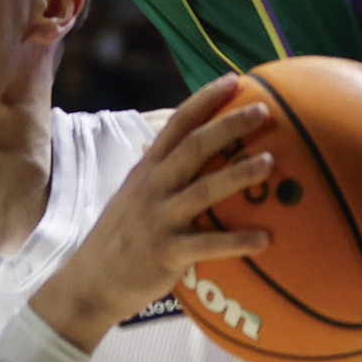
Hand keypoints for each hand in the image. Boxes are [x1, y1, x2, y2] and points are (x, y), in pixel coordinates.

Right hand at [29, 76, 278, 348]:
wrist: (91, 281)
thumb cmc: (121, 236)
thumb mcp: (133, 194)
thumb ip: (159, 171)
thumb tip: (185, 148)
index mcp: (148, 169)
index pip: (177, 123)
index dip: (206, 99)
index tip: (235, 80)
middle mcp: (153, 187)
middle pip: (194, 146)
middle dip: (229, 125)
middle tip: (265, 111)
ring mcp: (159, 218)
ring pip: (203, 189)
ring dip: (238, 174)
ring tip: (270, 162)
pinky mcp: (166, 252)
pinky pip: (208, 244)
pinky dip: (238, 241)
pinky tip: (267, 238)